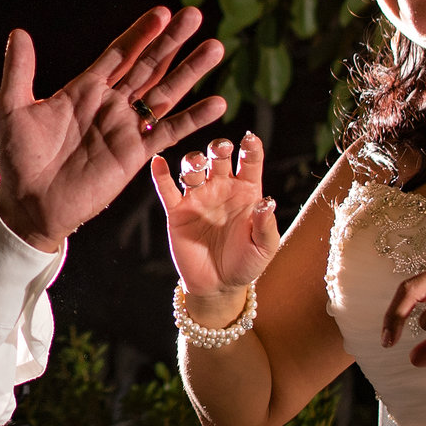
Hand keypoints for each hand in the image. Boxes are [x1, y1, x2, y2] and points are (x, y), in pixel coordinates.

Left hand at [0, 6, 226, 252]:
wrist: (28, 204)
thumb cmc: (18, 159)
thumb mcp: (12, 109)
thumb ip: (20, 70)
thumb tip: (19, 32)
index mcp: (85, 89)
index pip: (119, 53)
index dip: (140, 33)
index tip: (162, 12)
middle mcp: (110, 104)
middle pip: (148, 65)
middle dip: (172, 40)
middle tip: (195, 14)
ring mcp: (126, 128)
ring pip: (165, 92)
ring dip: (190, 71)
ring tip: (215, 47)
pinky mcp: (135, 154)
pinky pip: (169, 132)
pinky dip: (193, 118)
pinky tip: (217, 103)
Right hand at [149, 133, 280, 295]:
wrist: (218, 285)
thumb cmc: (246, 264)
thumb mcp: (264, 248)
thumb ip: (266, 225)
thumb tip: (267, 202)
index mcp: (246, 191)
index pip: (250, 162)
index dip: (250, 148)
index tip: (250, 140)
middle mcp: (222, 188)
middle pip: (218, 157)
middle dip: (219, 148)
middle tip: (220, 149)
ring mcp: (198, 198)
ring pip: (193, 169)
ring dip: (193, 161)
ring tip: (196, 165)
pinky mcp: (178, 212)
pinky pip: (167, 190)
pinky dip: (160, 175)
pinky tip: (158, 162)